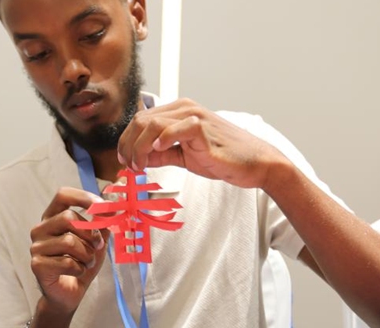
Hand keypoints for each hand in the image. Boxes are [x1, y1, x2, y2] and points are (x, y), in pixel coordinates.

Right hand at [30, 187, 109, 315]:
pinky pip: (66, 262)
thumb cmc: (81, 263)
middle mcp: (40, 229)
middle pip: (67, 217)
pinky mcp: (37, 264)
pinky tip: (76, 273)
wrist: (70, 294)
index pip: (63, 195)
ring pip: (69, 241)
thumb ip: (103, 222)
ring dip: (87, 255)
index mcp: (53, 217)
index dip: (84, 197)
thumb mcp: (97, 240)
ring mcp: (36, 247)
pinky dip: (79, 269)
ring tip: (87, 263)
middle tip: (98, 246)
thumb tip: (115, 205)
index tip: (102, 206)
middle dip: (90, 233)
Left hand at [117, 98, 288, 189]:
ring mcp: (194, 116)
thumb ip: (162, 154)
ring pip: (151, 124)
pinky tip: (158, 153)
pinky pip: (174, 129)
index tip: (125, 161)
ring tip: (140, 166)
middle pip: (140, 121)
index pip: (140, 120)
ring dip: (139, 148)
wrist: (254, 164)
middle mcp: (184, 108)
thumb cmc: (222, 158)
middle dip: (128, 146)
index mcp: (178, 111)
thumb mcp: (184, 156)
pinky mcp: (203, 128)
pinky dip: (161, 141)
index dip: (126, 141)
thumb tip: (140, 159)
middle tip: (130, 166)